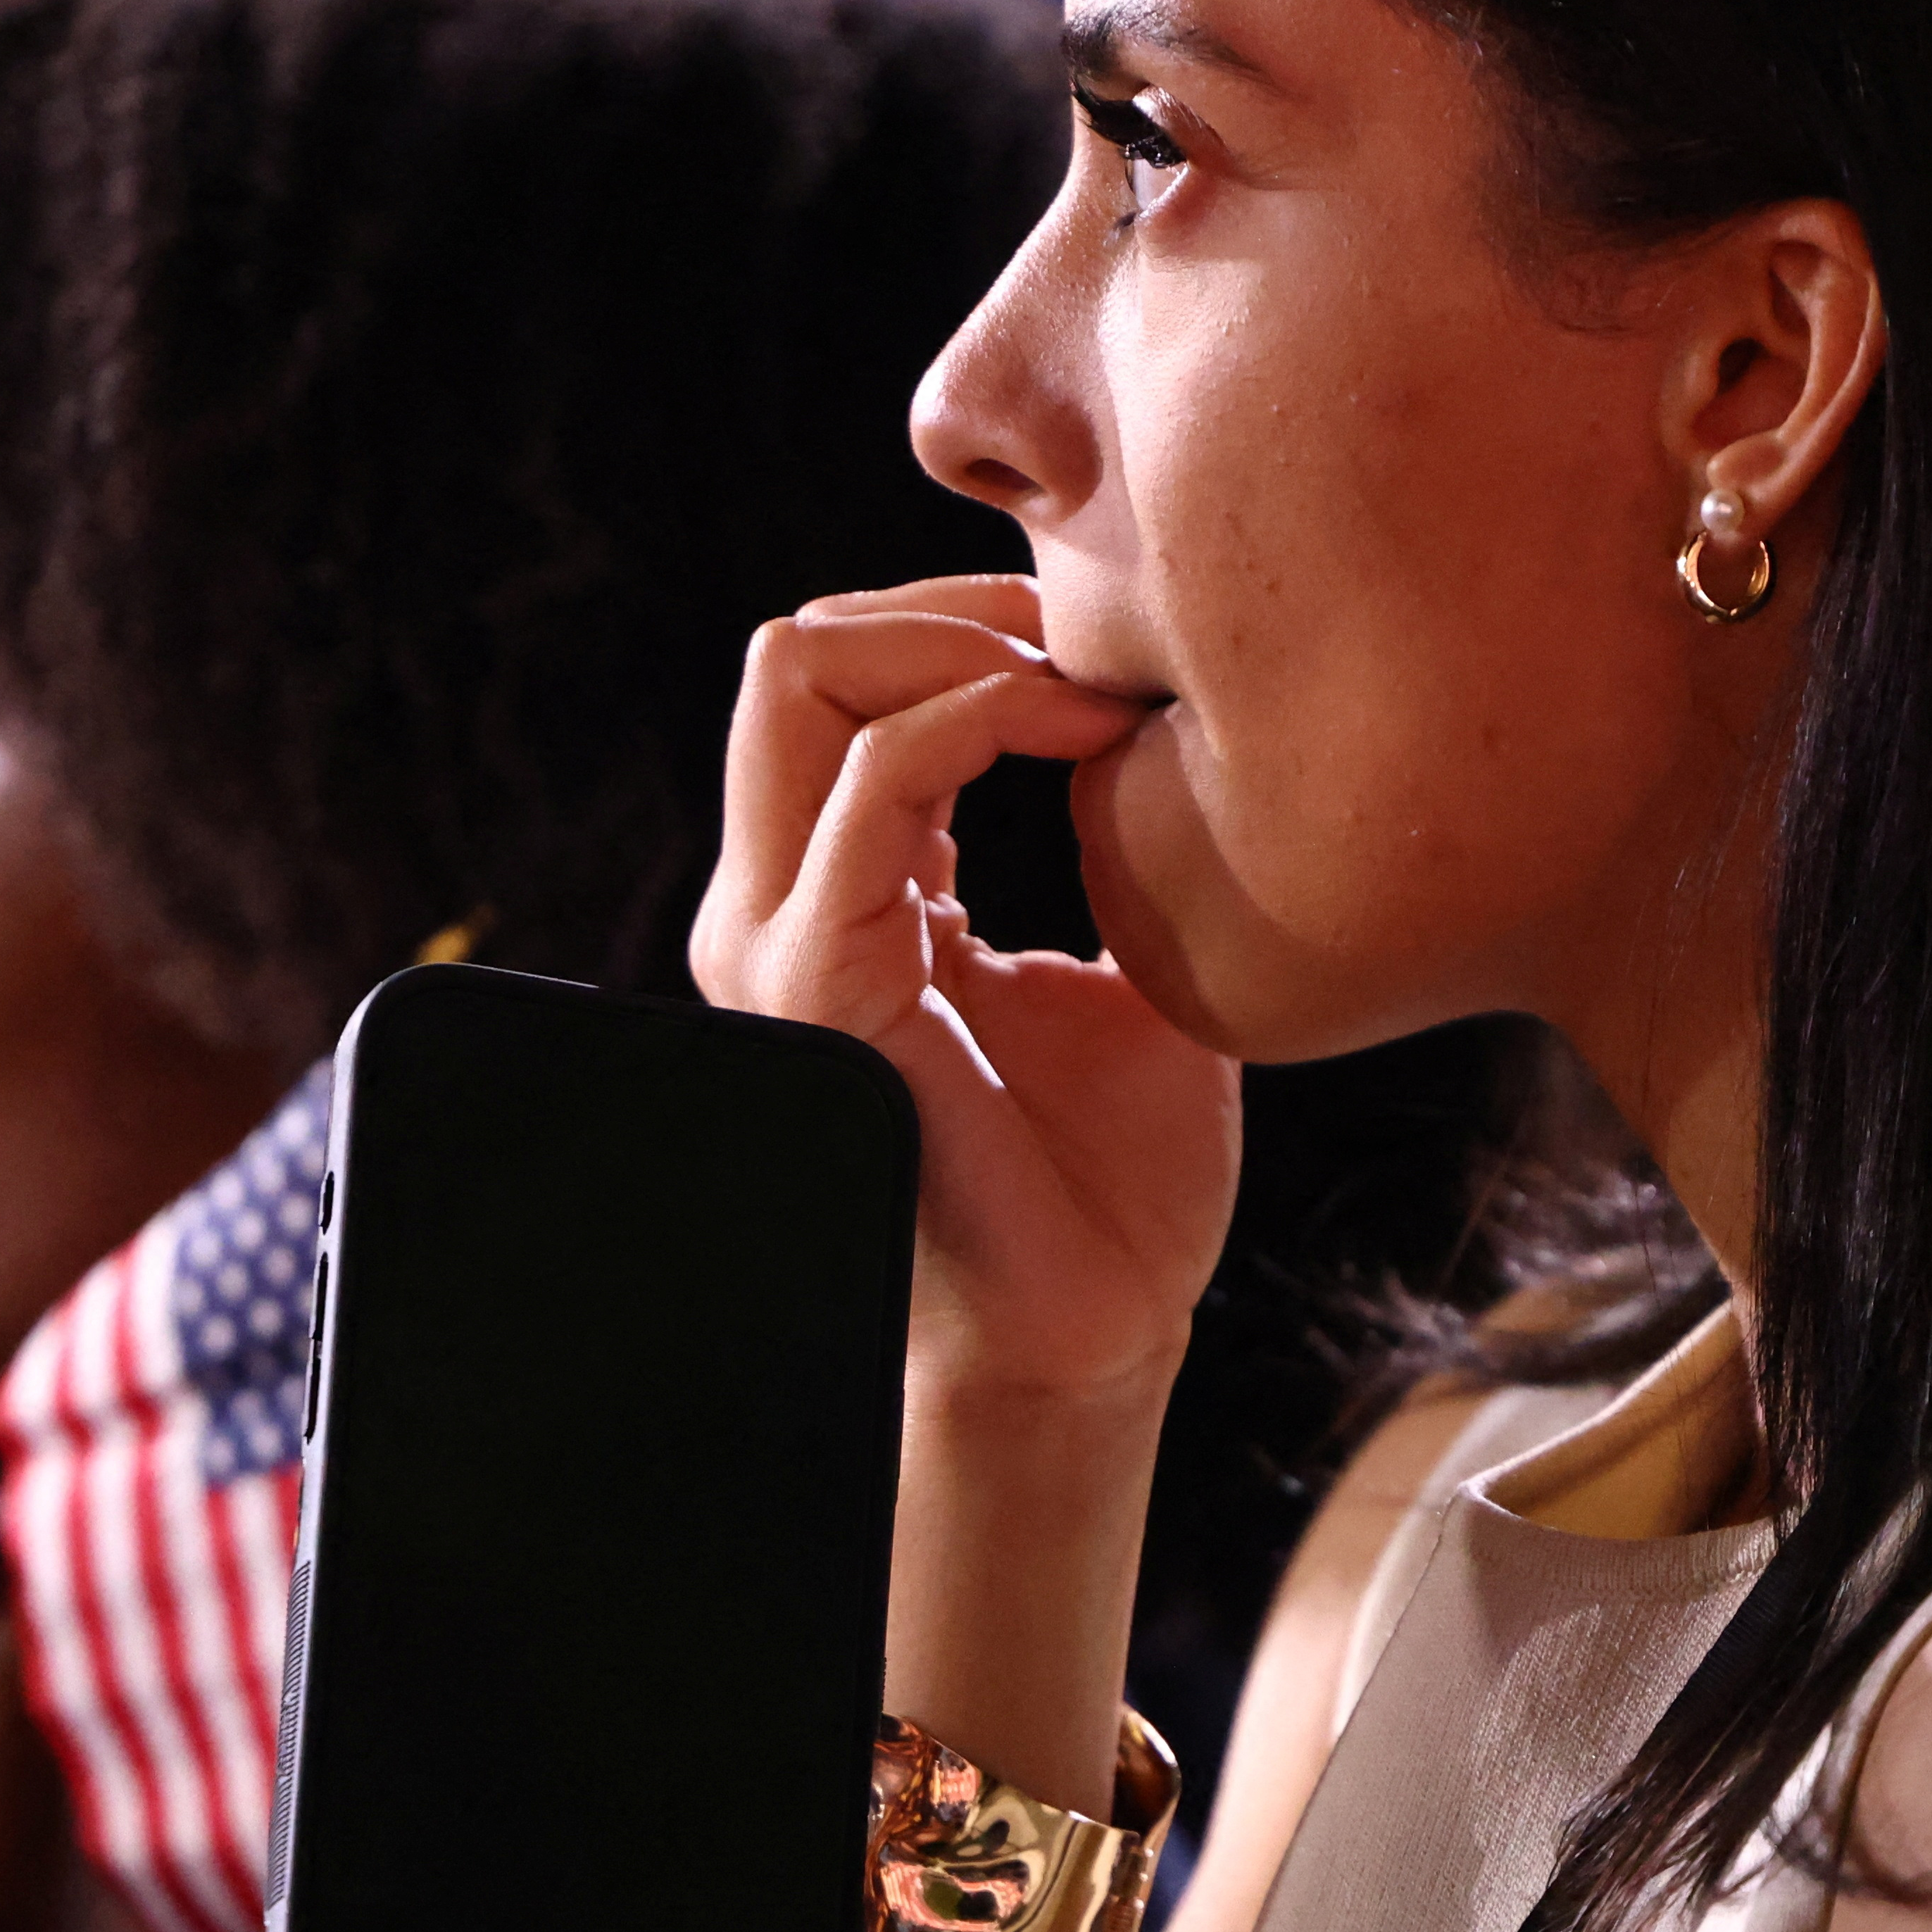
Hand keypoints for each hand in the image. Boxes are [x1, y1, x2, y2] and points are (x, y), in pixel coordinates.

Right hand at [692, 576, 1242, 1407]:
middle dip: (950, 610)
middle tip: (1087, 650)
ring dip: (963, 648)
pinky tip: (1078, 738)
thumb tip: (1150, 711)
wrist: (1098, 1321)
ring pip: (798, 675)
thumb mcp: (1122, 951)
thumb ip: (1100, 830)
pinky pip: (870, 785)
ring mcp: (781, 942)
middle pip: (797, 652)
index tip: (1108, 653)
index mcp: (842, 891)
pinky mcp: (820, 983)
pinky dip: (976, 719)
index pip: (841, 678)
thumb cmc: (1116, 1166)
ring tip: (1087, 694)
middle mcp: (782, 905)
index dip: (972, 627)